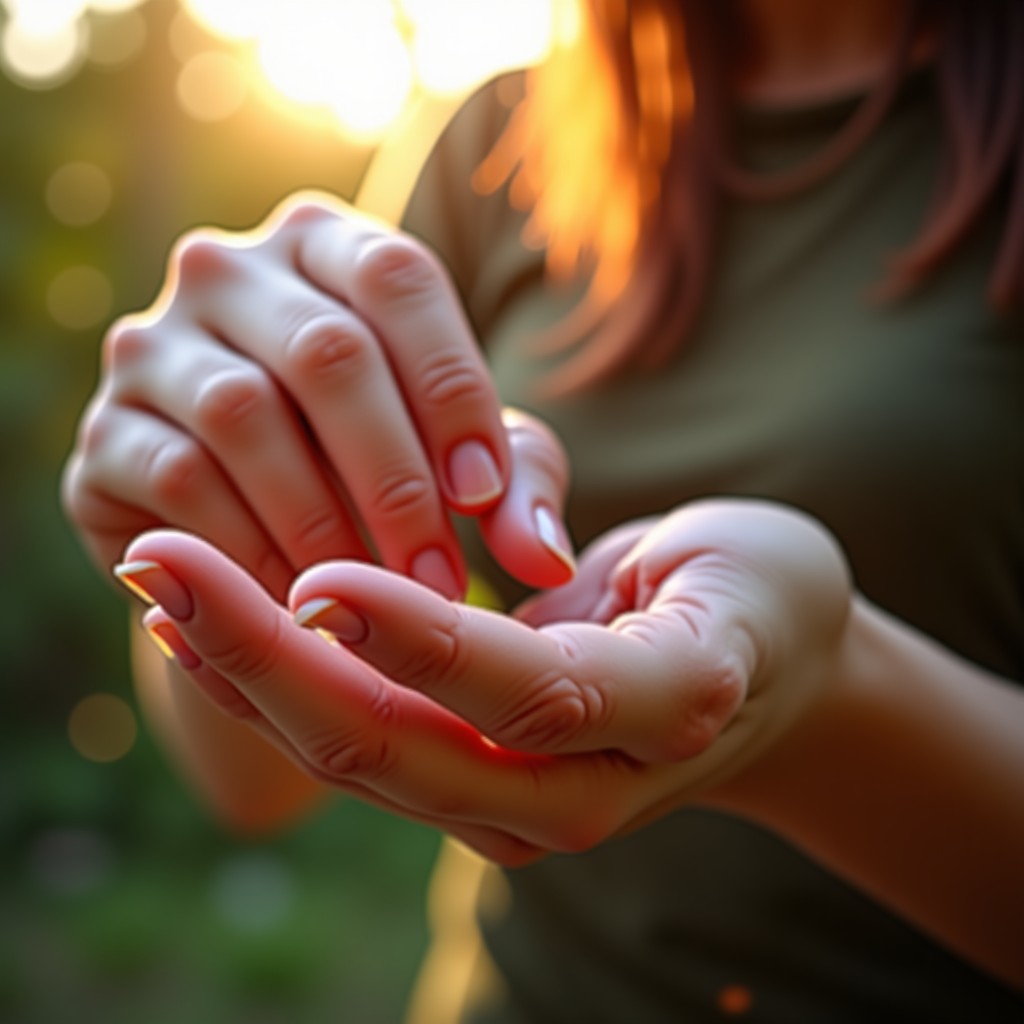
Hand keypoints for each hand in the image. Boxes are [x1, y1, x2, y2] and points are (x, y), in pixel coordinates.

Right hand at [62, 192, 574, 600]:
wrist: (265, 523)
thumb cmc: (383, 470)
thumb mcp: (462, 461)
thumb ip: (515, 487)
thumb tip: (545, 560)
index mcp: (327, 245)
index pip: (399, 279)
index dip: (451, 389)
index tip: (484, 500)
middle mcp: (230, 272)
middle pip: (327, 351)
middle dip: (395, 478)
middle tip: (440, 581)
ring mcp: (154, 346)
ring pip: (244, 413)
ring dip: (324, 522)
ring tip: (375, 600)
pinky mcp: (106, 433)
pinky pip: (179, 482)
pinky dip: (248, 550)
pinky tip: (299, 601)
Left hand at [114, 499, 850, 863]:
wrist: (774, 675)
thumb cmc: (757, 595)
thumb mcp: (726, 558)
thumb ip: (615, 575)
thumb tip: (504, 572)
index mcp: (663, 715)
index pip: (523, 694)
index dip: (420, 643)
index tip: (316, 575)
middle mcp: (579, 788)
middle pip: (401, 748)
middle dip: (269, 658)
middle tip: (161, 565)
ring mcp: (518, 802)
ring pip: (359, 757)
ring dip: (245, 671)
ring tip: (157, 584)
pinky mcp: (477, 782)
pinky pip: (362, 742)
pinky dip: (276, 687)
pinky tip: (206, 633)